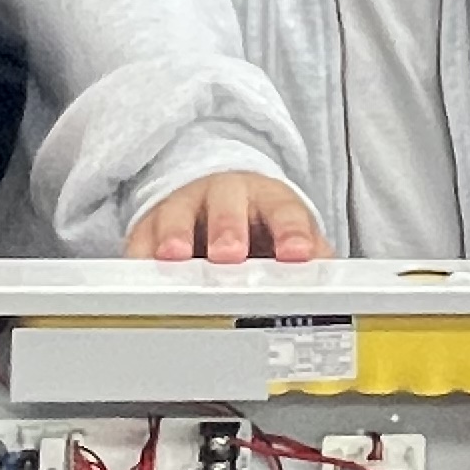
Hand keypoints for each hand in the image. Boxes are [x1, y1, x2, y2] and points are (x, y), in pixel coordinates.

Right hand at [128, 172, 322, 263]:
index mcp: (267, 199)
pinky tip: (140, 268)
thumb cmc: (257, 222)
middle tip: (230, 254)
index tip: (298, 253)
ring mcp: (184, 205)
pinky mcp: (150, 222)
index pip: (285, 212)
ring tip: (176, 256)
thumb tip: (329, 277)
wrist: (214, 191)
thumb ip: (309, 251)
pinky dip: (140, 253)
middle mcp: (225, 195)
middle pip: (228, 206)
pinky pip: (141, 236)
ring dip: (177, 235)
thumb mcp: (287, 229)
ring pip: (179, 215)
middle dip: (229, 229)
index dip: (292, 232)